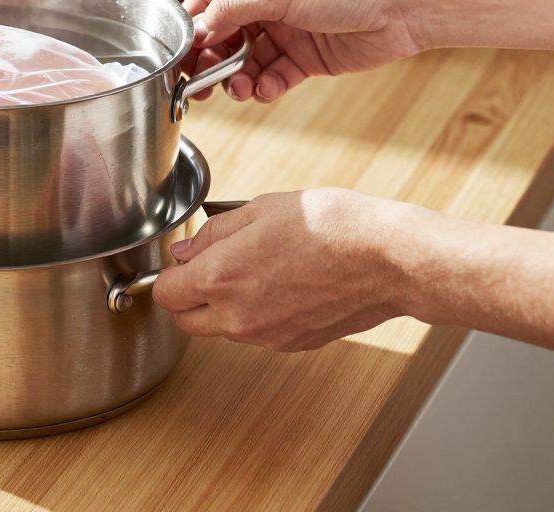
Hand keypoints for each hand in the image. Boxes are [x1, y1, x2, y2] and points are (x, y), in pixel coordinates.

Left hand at [152, 189, 429, 351]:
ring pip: (221, 331)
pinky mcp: (293, 344)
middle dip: (188, 298)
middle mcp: (238, 316)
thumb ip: (214, 234)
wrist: (389, 259)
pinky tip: (280, 286)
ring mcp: (266, 336)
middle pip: (185, 322)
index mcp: (221, 278)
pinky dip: (256, 317)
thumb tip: (186, 252)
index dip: (169, 275)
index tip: (183, 262)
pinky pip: (256, 335)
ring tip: (255, 272)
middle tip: (210, 269)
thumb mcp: (262, 210)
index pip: (164, 294)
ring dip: (222, 308)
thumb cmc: (333, 226)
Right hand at [182, 0, 423, 102]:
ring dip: (238, 78)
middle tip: (202, 83)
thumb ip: (233, 9)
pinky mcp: (305, 57)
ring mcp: (287, 30)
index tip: (180, 54)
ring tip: (240, 88)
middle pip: (223, 36)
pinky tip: (266, 89)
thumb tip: (199, 26)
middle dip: (211, 60)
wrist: (403, 7)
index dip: (193, 27)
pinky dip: (265, 86)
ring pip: (246, 61)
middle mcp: (269, 0)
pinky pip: (273, 76)